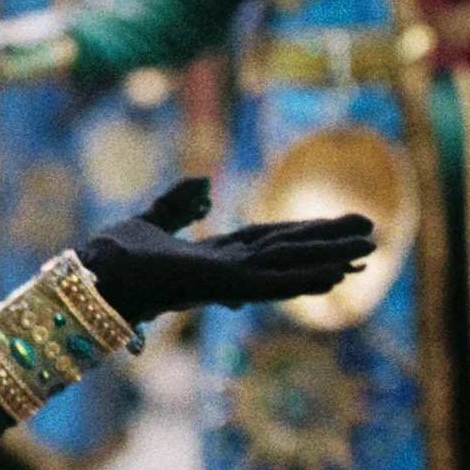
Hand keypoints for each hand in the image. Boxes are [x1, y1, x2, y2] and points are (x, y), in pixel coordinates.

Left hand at [77, 175, 374, 325]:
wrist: (97, 277)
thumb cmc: (113, 257)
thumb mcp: (150, 219)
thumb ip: (178, 203)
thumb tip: (204, 183)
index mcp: (215, 256)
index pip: (271, 243)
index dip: (305, 235)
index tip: (336, 229)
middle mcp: (230, 270)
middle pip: (292, 251)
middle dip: (330, 243)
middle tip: (373, 236)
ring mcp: (232, 280)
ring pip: (293, 266)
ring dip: (331, 259)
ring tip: (369, 252)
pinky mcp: (227, 286)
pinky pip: (276, 282)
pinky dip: (307, 278)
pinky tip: (338, 273)